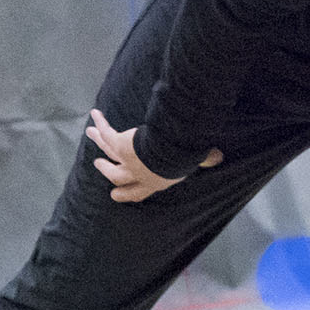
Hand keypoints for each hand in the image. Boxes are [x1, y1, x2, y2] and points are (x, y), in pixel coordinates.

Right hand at [85, 109, 222, 203]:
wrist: (168, 153)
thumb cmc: (182, 161)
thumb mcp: (194, 161)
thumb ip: (205, 160)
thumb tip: (219, 158)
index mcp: (154, 182)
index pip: (137, 192)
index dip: (126, 194)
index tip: (116, 195)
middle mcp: (136, 173)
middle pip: (116, 176)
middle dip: (107, 172)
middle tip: (99, 166)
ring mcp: (125, 160)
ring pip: (107, 151)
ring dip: (99, 143)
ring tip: (90, 135)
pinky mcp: (119, 145)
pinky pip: (107, 134)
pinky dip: (101, 124)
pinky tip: (95, 114)